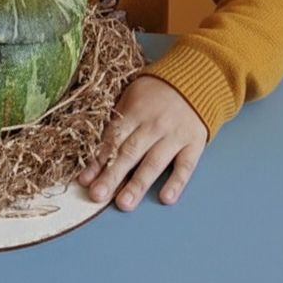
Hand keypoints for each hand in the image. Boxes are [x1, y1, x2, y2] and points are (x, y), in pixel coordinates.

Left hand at [77, 75, 207, 210]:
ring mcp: (175, 135)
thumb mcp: (132, 95)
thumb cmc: (157, 90)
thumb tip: (94, 148)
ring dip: (138, 184)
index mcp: (135, 112)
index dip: (98, 160)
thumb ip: (117, 120)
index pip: (113, 139)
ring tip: (124, 203)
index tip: (84, 180)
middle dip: (112, 176)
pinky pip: (185, 165)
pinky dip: (177, 182)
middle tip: (97, 195)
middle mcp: (153, 125)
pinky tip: (166, 198)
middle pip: (129, 153)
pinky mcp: (194, 143)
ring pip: (154, 162)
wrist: (197, 79)